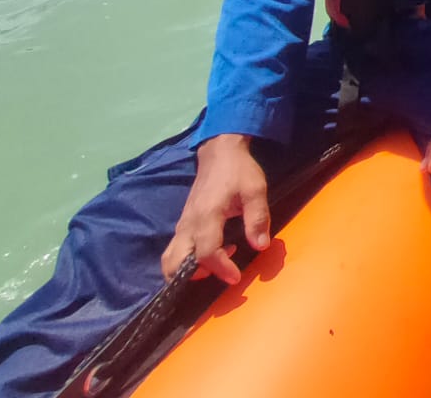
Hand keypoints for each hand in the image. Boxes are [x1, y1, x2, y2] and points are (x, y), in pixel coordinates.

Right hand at [161, 134, 269, 283]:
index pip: (206, 253)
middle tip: (221, 270)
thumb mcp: (255, 190)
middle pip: (174, 263)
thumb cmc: (239, 171)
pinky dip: (187, 260)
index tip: (236, 277)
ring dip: (187, 270)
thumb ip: (257, 218)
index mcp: (207, 215)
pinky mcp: (183, 224)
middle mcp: (188, 224)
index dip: (220, 269)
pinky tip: (214, 250)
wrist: (220, 152)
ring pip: (170, 259)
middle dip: (193, 276)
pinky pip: (176, 250)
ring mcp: (182, 224)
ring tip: (218, 261)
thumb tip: (260, 246)